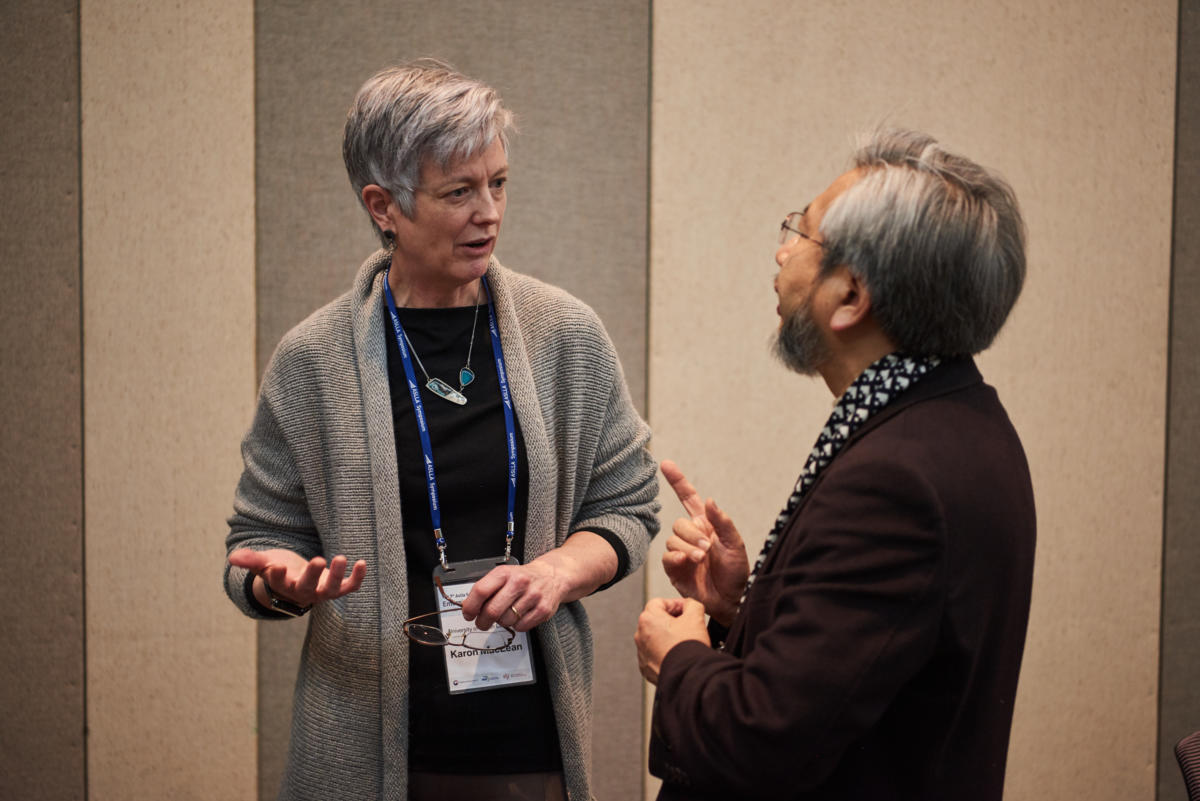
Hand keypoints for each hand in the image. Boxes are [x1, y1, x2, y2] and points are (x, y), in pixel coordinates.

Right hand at [228, 548, 366, 608]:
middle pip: (307, 588)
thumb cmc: (279, 570)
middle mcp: (303, 592)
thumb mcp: (264, 563)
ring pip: (330, 589)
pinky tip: (362, 563)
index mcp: (283, 585)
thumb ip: (251, 560)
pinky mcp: (336, 588)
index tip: (277, 566)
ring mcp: (321, 592)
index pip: (279, 582)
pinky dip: (356, 578)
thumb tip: (232, 558)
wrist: (296, 583)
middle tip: (318, 560)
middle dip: (313, 575)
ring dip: (337, 575)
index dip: (277, 575)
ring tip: (342, 557)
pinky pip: (348, 587)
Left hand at [459, 560, 568, 632]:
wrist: (552, 576)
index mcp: (505, 573)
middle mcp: (519, 583)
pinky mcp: (543, 610)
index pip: (481, 591)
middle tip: (482, 623)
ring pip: (506, 621)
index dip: (470, 606)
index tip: (468, 614)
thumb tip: (469, 608)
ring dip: (502, 622)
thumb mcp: (503, 575)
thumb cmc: (522, 578)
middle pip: (492, 610)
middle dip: (482, 621)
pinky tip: (519, 615)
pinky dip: (516, 625)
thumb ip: (486, 589)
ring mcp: (533, 596)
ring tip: (506, 614)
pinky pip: (521, 627)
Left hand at [635, 597, 708, 684]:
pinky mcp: (646, 669)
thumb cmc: (688, 648)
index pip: (660, 602)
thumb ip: (692, 604)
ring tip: (684, 643)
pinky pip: (655, 656)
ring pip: (655, 639)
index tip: (686, 610)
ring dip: (668, 638)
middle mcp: (640, 636)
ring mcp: (642, 654)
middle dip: (672, 621)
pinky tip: (679, 656)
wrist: (688, 676)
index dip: (676, 604)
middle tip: (687, 625)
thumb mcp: (696, 616)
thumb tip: (690, 605)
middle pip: (656, 621)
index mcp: (648, 619)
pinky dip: (665, 654)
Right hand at [660, 460, 748, 625]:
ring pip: (673, 539)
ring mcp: (681, 552)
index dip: (677, 481)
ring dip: (688, 547)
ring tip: (702, 559)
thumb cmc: (736, 572)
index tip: (666, 464)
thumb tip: (709, 500)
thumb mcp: (736, 545)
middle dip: (692, 534)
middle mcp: (691, 536)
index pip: (688, 498)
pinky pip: (667, 556)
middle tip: (707, 549)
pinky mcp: (675, 569)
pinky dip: (676, 557)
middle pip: (679, 522)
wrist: (731, 600)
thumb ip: (723, 522)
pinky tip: (687, 562)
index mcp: (706, 525)